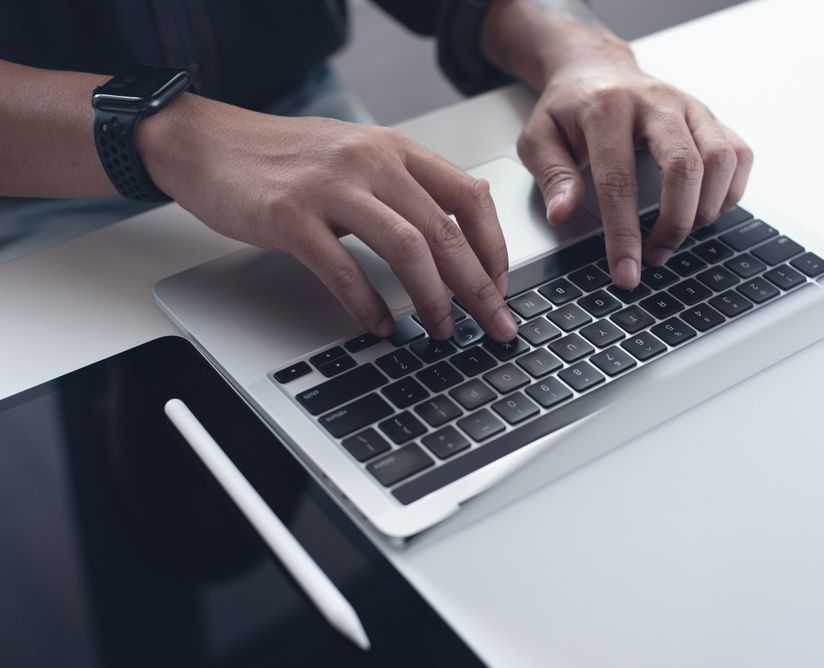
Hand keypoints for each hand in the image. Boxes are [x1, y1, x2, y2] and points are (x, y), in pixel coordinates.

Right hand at [138, 96, 516, 340]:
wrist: (208, 142)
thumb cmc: (284, 158)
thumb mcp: (357, 158)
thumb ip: (402, 189)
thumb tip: (452, 245)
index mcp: (394, 149)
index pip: (469, 196)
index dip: (494, 247)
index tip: (500, 285)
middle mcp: (371, 161)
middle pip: (446, 230)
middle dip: (478, 287)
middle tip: (494, 325)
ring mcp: (331, 187)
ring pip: (407, 248)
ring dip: (432, 299)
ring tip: (441, 331)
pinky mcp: (291, 216)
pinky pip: (343, 269)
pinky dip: (367, 305)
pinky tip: (379, 326)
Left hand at [517, 57, 752, 288]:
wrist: (597, 69)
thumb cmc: (568, 109)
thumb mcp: (538, 138)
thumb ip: (552, 176)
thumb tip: (563, 214)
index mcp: (608, 108)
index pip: (619, 180)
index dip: (624, 233)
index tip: (626, 272)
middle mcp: (656, 103)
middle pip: (684, 166)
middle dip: (675, 224)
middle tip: (655, 257)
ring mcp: (690, 107)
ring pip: (722, 159)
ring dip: (706, 210)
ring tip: (677, 235)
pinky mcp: (711, 116)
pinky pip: (739, 154)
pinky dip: (730, 191)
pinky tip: (703, 210)